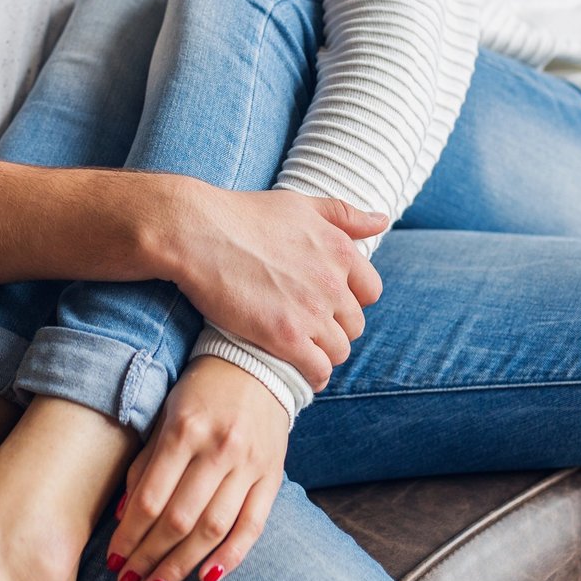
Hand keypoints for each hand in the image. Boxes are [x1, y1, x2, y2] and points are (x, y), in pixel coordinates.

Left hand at [105, 355, 288, 580]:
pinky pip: (252, 526)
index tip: (113, 560)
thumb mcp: (165, 415)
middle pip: (179, 520)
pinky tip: (207, 579)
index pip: (151, 498)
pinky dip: (231, 557)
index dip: (129, 535)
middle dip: (149, 558)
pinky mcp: (273, 476)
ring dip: (181, 566)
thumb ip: (146, 463)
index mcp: (184, 430)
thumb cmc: (201, 391)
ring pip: (213, 529)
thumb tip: (122, 516)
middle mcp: (219, 449)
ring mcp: (249, 465)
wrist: (259, 363)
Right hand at [163, 180, 385, 389]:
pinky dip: (313, 375)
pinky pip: (317, 370)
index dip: (351, 299)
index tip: (329, 303)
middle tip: (309, 328)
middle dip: (335, 328)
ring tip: (302, 350)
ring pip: (339, 350)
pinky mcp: (286, 337)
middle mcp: (334, 283)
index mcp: (340, 251)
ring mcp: (312, 313)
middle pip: (354, 324)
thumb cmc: (244, 215)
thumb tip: (381, 219)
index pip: (370, 291)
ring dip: (324, 353)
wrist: (199, 233)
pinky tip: (300, 371)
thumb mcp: (301, 204)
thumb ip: (344, 215)